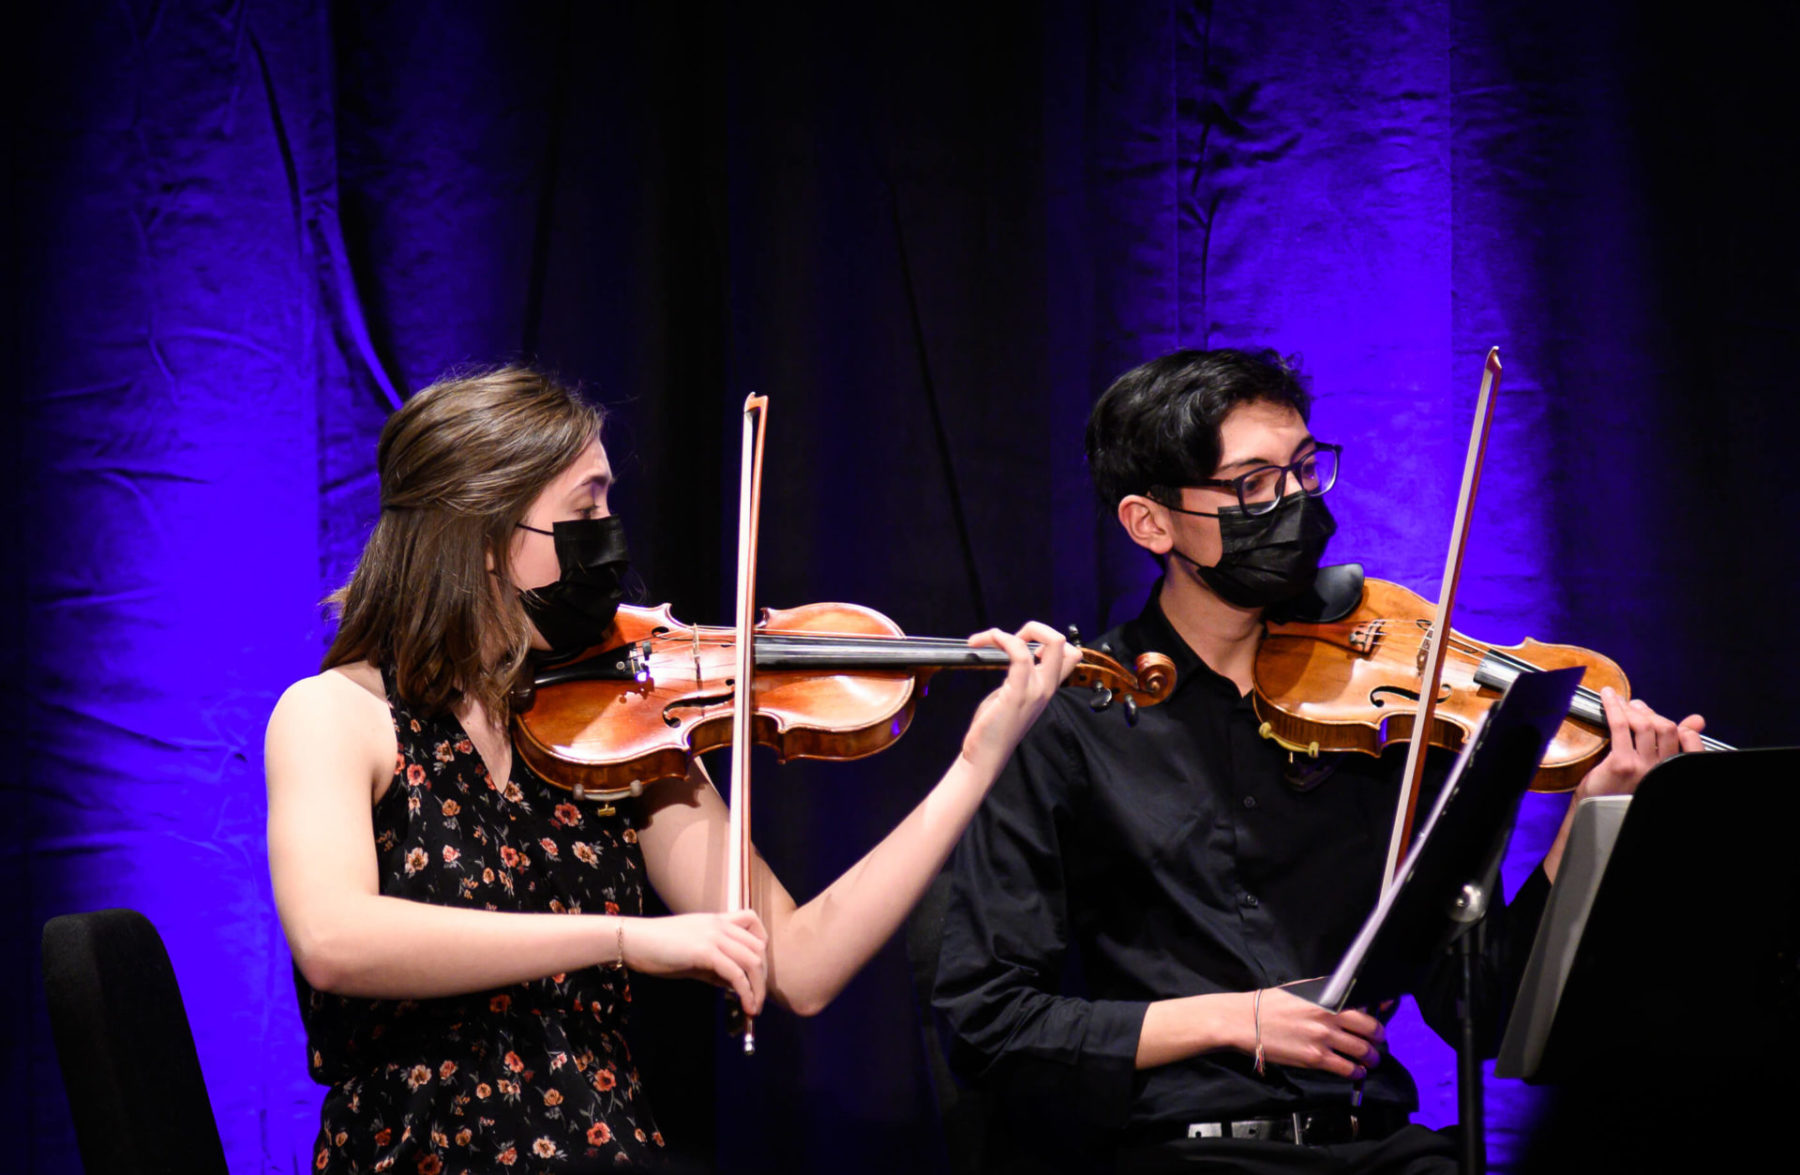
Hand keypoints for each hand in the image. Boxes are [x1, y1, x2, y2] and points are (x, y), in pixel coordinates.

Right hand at [618, 910, 767, 1015]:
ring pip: (752, 961)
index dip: (761, 948)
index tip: (756, 972)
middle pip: (758, 947)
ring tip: (753, 1008)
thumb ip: (715, 966)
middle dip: (762, 976)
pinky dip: (745, 992)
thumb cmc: (657, 949)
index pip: (753, 924)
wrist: (633, 941)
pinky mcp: (705, 951)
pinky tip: (744, 1006)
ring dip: (758, 988)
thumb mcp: (692, 955)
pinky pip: (735, 973)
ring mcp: (714, 936)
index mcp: (717, 920)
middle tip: (757, 998)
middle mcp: (720, 924)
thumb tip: (735, 984)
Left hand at [960, 622, 1081, 773]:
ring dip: (1015, 631)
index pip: (1069, 655)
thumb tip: (1014, 655)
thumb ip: (1020, 677)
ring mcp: (1035, 691)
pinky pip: (1020, 655)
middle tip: (1009, 638)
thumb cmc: (994, 728)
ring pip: (1051, 643)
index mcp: (1046, 688)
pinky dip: (1003, 639)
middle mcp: (1046, 688)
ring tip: (990, 638)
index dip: (1046, 640)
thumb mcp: (1013, 696)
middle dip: (1037, 629)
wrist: (985, 756)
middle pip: (1065, 645)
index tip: (1020, 644)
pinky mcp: (1017, 694)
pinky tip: (986, 640)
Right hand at [1248, 988, 1384, 1078]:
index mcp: (1327, 998)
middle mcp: (1329, 1017)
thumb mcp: (1302, 990)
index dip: (1379, 1011)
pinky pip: (1346, 1068)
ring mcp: (1323, 1038)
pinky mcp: (1315, 1058)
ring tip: (1371, 1060)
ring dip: (1371, 1057)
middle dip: (1378, 1037)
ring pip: (1361, 1051)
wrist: (1246, 1021)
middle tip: (1378, 1042)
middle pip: (1369, 1029)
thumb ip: (1327, 991)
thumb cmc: (1271, 1004)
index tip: (1384, 1014)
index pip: (1364, 1003)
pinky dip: (1356, 1072)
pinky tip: (1357, 1072)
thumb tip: (1348, 994)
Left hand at [1577, 687, 1706, 799]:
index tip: (1658, 717)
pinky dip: (1614, 707)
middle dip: (1650, 713)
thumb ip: (1674, 746)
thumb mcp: (1652, 771)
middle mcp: (1662, 771)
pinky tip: (1608, 696)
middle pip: (1666, 728)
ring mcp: (1643, 768)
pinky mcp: (1621, 764)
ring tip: (1621, 702)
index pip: (1689, 739)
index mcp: (1672, 772)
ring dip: (1632, 708)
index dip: (1677, 724)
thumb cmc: (1622, 791)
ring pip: (1645, 725)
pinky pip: (1620, 726)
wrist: (1597, 816)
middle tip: (1634, 706)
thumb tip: (1697, 721)